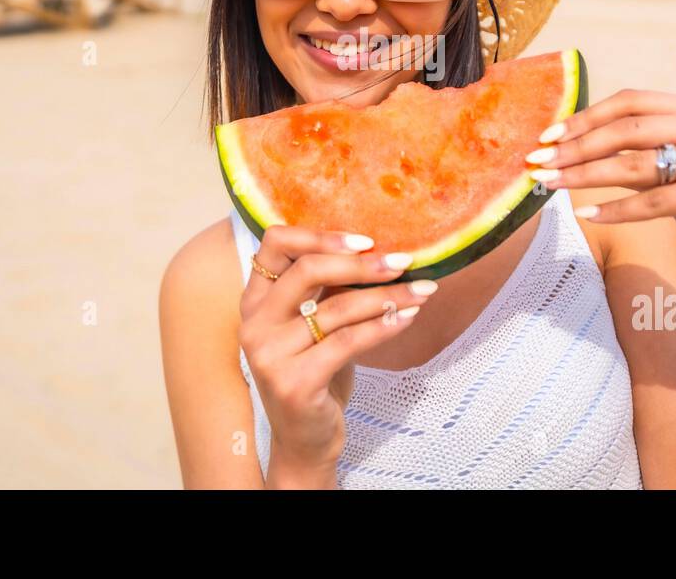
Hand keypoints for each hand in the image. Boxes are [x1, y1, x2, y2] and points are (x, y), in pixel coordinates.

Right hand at [238, 225, 438, 482]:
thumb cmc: (314, 371)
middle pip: (308, 270)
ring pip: (337, 308)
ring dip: (386, 296)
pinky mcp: (294, 382)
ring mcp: (269, 354)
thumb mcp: (313, 324)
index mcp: (255, 300)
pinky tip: (406, 318)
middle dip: (362, 263)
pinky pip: (348, 342)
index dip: (320, 235)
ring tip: (421, 291)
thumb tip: (379, 247)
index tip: (364, 239)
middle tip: (403, 260)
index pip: (275, 243)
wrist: (304, 439)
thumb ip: (326, 288)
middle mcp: (254, 323)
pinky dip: (382, 326)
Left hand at [525, 89, 675, 281]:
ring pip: (636, 164)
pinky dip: (617, 209)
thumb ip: (637, 152)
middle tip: (539, 161)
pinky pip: (655, 201)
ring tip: (550, 185)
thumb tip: (569, 146)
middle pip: (628, 129)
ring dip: (585, 175)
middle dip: (577, 146)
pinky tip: (588, 214)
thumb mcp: (675, 169)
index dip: (586, 115)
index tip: (548, 134)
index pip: (631, 101)